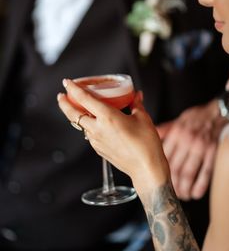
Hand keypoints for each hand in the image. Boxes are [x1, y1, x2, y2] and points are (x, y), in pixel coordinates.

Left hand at [57, 79, 169, 195]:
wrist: (146, 168)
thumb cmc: (146, 143)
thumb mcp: (143, 118)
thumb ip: (136, 104)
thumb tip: (136, 96)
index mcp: (107, 117)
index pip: (84, 99)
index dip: (73, 89)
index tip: (67, 82)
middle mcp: (98, 129)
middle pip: (73, 114)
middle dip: (64, 104)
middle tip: (61, 96)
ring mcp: (96, 141)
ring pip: (80, 125)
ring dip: (76, 116)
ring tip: (77, 108)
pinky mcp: (98, 150)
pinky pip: (89, 135)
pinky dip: (87, 126)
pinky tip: (94, 124)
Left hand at [157, 100, 226, 200]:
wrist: (215, 113)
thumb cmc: (194, 118)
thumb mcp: (176, 121)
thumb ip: (163, 131)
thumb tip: (146, 137)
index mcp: (176, 133)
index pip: (164, 156)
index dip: (159, 171)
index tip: (157, 180)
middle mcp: (187, 141)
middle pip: (175, 168)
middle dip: (171, 184)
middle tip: (169, 192)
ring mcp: (200, 147)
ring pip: (188, 173)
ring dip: (184, 188)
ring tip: (181, 195)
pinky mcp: (212, 153)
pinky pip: (206, 172)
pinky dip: (200, 186)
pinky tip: (194, 194)